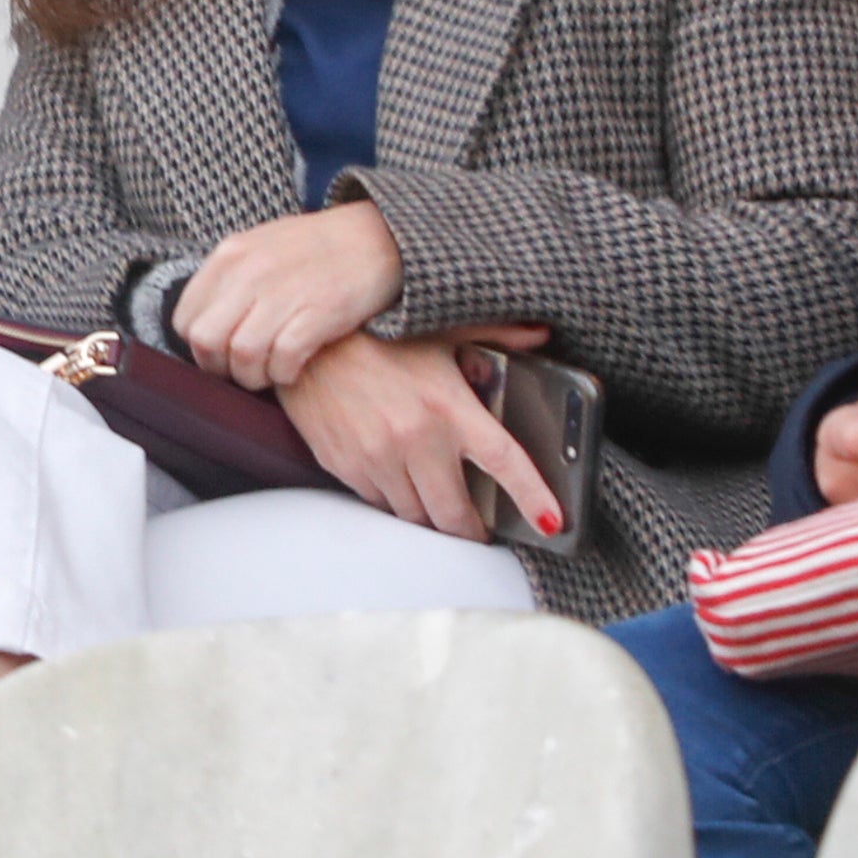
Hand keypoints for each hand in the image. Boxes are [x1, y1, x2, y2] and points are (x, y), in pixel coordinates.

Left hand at [175, 203, 405, 389]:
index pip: (185, 318)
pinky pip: (283, 359)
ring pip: (242, 355)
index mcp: (230, 255)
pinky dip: (285, 373)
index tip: (222, 354)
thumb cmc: (318, 250)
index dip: (200, 347)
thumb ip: (228, 281)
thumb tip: (202, 325)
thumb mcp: (261, 248)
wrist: (381, 236)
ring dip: (254, 376)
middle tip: (244, 369)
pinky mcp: (319, 312)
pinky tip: (295, 367)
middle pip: (205, 340)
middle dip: (221, 367)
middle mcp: (250, 271)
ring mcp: (284, 291)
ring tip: (272, 371)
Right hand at [279, 330, 559, 541]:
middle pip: (453, 515)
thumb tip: (540, 335)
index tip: (551, 522)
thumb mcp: (442, 329)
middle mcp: (415, 439)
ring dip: (429, 514)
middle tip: (478, 527)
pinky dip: (393, 498)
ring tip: (436, 499)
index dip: (533, 497)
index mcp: (448, 407)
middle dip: (470, 529)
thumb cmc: (378, 331)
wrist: (306, 338)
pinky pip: (378, 501)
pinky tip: (397, 477)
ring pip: (414, 514)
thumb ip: (497, 336)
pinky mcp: (345, 465)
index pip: (505, 463)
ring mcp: (376, 458)